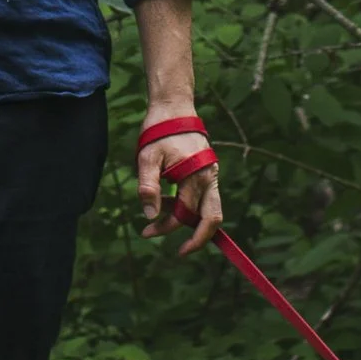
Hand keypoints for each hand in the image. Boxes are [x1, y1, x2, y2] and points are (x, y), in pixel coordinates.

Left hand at [136, 113, 223, 259]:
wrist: (173, 108)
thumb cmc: (159, 132)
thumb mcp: (147, 158)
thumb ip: (149, 187)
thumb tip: (150, 216)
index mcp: (196, 175)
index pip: (184, 214)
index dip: (166, 227)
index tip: (147, 232)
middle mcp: (209, 178)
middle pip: (212, 219)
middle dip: (198, 239)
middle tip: (180, 251)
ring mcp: (211, 176)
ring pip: (209, 210)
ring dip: (189, 221)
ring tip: (159, 218)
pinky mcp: (208, 173)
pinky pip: (205, 199)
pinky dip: (190, 207)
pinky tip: (168, 203)